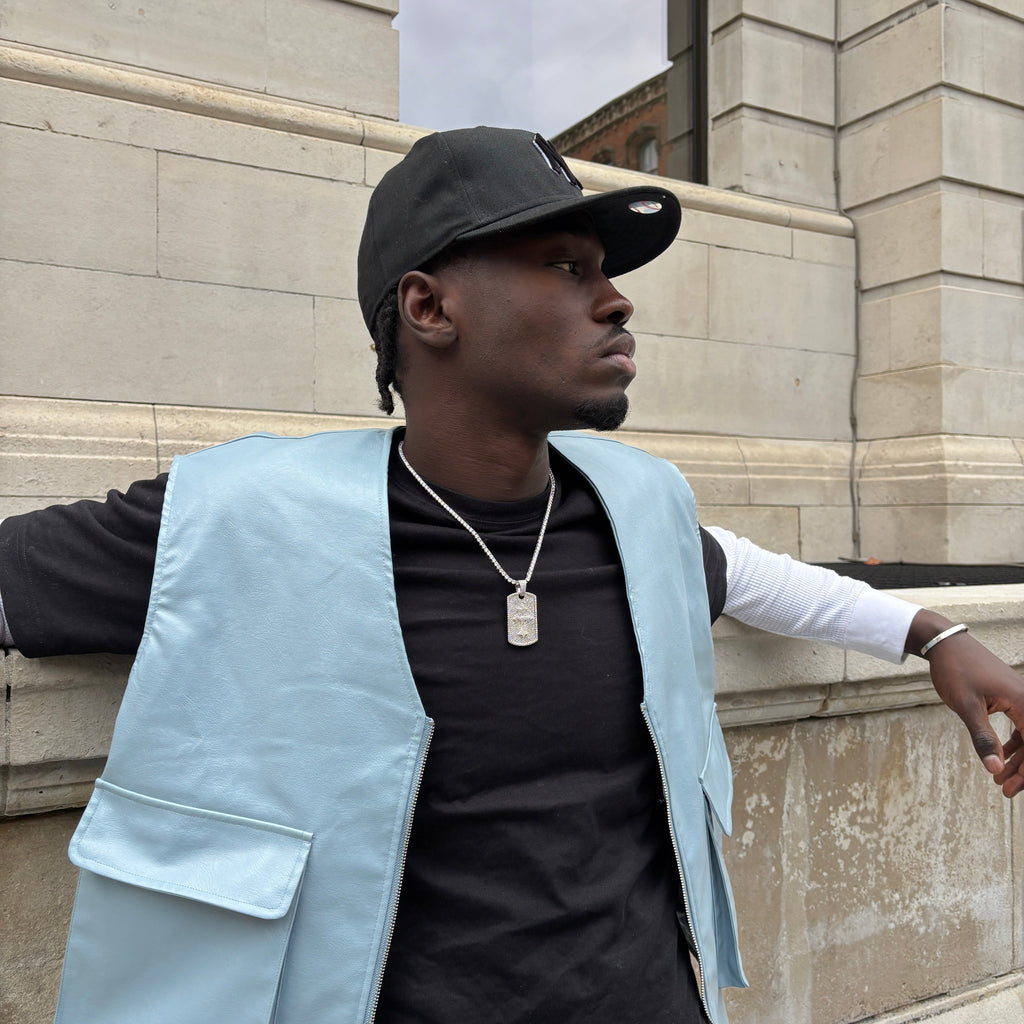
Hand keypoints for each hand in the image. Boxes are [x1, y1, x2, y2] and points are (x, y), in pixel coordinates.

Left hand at [908, 610, 1023, 797]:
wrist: (946, 643)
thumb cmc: (955, 670)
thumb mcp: (966, 706)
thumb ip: (983, 738)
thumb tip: (996, 769)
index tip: (1010, 790)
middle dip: (1023, 770)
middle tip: (1004, 791)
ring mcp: (1020, 697)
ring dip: (1017, 759)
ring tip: (999, 778)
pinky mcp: (1011, 696)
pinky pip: (1021, 725)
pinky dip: (1013, 743)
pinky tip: (1001, 756)